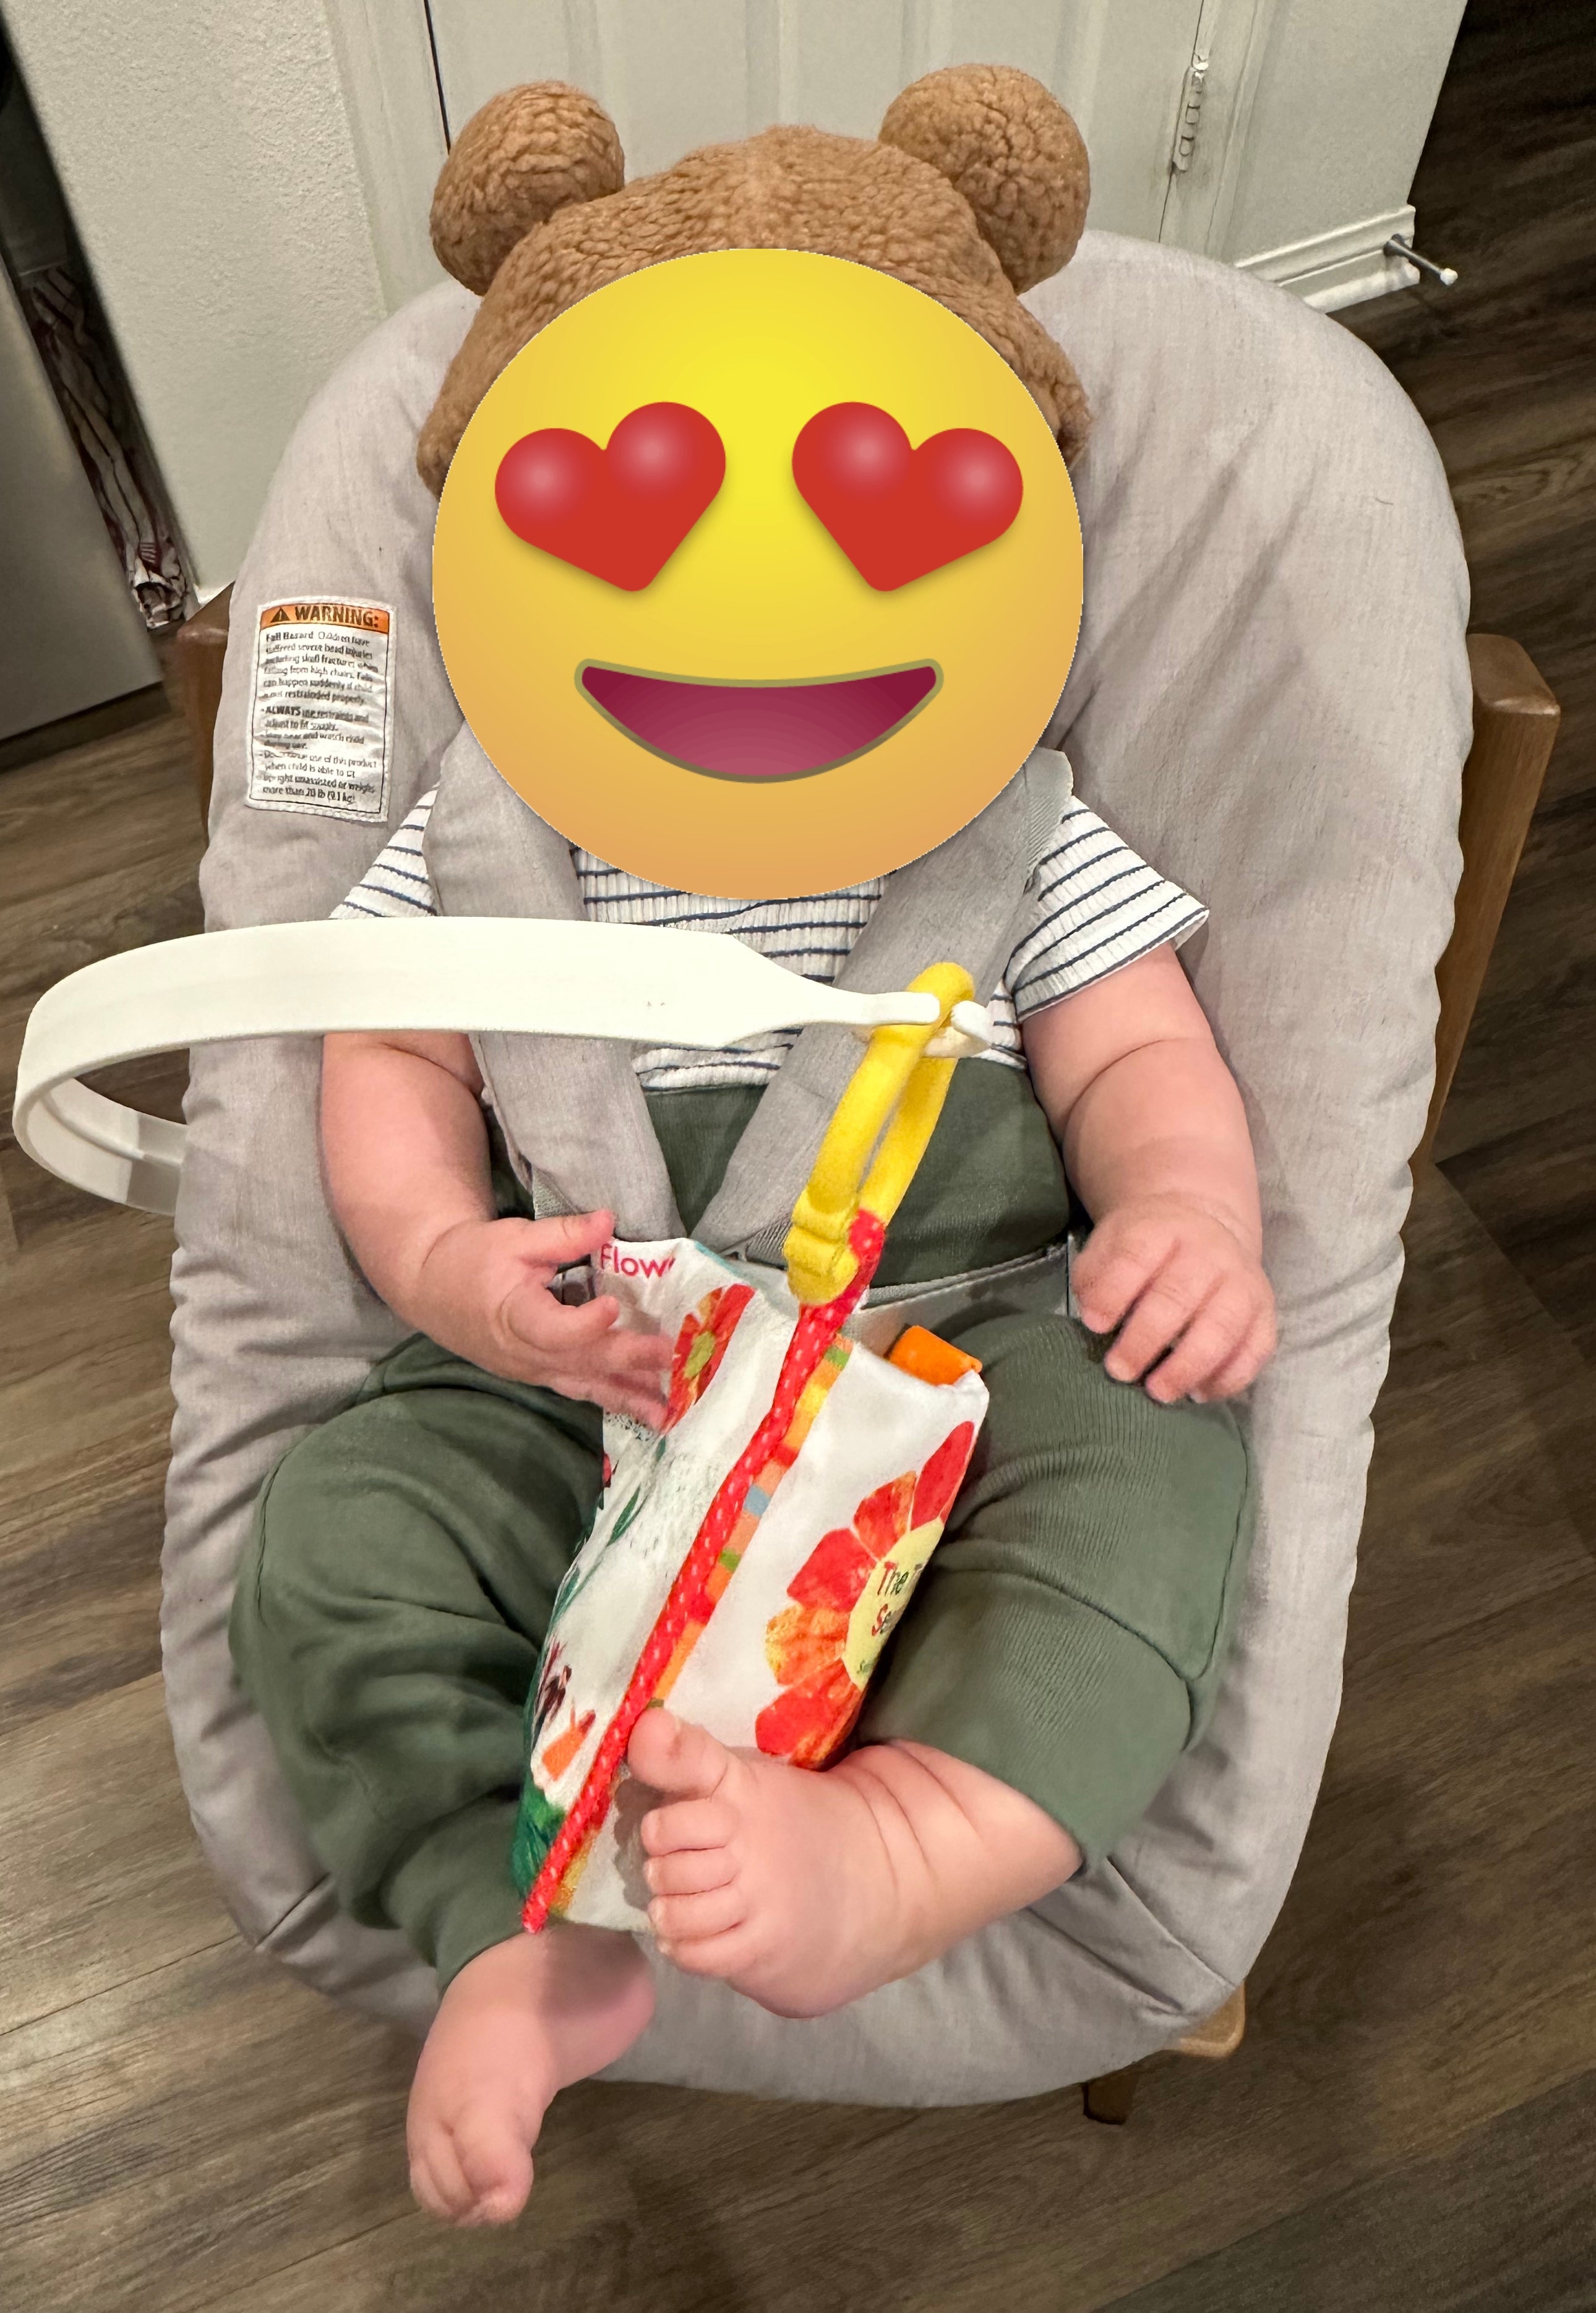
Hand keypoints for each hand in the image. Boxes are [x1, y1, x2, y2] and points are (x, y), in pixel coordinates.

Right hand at [415, 1208, 670, 1423]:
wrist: (433, 1289)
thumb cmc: (473, 1258)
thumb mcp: (514, 1238)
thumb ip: (563, 1234)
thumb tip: (609, 1220)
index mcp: (514, 1315)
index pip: (552, 1329)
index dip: (585, 1322)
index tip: (614, 1304)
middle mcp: (525, 1353)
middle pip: (582, 1361)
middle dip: (629, 1361)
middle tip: (672, 1358)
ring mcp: (533, 1371)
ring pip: (585, 1387)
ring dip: (628, 1398)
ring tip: (667, 1411)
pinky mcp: (541, 1376)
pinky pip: (580, 1392)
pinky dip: (613, 1400)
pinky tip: (644, 1410)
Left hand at [1072, 1196, 1274, 1403]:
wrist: (1205, 1232)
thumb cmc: (1148, 1251)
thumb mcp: (1112, 1244)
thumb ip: (1095, 1276)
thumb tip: (1093, 1316)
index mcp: (1163, 1230)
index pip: (1137, 1255)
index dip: (1113, 1291)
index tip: (1094, 1325)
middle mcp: (1210, 1253)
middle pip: (1179, 1295)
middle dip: (1146, 1339)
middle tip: (1120, 1370)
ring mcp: (1242, 1283)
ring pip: (1222, 1326)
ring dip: (1189, 1365)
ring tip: (1158, 1392)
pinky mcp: (1264, 1313)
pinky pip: (1255, 1349)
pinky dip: (1229, 1377)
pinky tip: (1198, 1393)